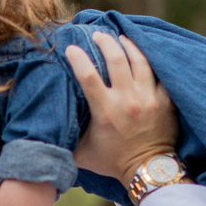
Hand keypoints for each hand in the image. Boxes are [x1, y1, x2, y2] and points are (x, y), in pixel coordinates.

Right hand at [66, 33, 176, 186]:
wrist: (148, 171)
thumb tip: (41, 130)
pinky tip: (140, 53)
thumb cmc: (112, 163)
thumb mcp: (82, 154)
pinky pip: (157, 72)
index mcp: (105, 112)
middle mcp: (127, 101)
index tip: (71, 48)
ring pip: (139, 60)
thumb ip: (64, 139)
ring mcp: (148, 98)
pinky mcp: (164, 100)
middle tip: (97, 35)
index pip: (88, 76)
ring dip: (127, 45)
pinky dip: (147, 59)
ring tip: (119, 38)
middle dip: (104, 41)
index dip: (77, 58)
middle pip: (116, 59)